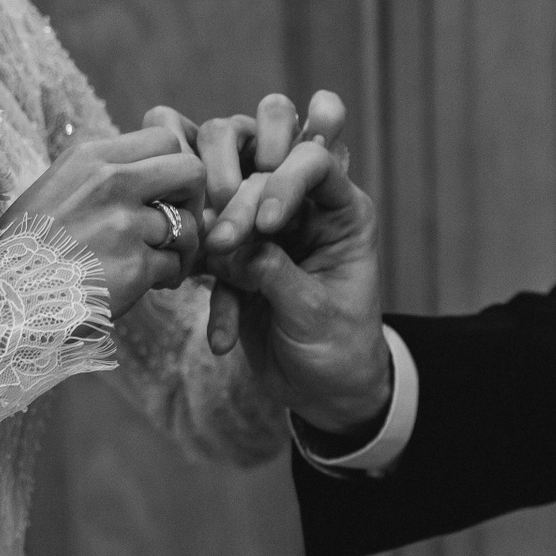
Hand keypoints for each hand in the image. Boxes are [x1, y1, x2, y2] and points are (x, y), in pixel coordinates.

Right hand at [3, 127, 204, 316]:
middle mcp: (111, 181)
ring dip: (183, 248)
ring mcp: (124, 223)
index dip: (175, 166)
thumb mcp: (56, 189)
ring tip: (160, 263)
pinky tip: (149, 284)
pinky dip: (169, 277)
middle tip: (179, 225)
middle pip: (191, 171)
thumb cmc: (26, 249)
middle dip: (194, 200)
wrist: (2, 299)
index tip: (165, 191)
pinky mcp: (134, 266)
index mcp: (91, 157)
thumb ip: (101, 175)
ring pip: (189, 226)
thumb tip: (145, 169)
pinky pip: (176, 265)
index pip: (164, 138)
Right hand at [206, 139, 390, 436]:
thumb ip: (274, 271)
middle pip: (261, 179)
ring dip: (218, 243)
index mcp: (342, 211)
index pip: (313, 162)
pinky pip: (213, 260)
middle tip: (222, 245)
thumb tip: (230, 246)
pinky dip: (214, 297)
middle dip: (239, 210)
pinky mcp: (239, 264)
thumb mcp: (313, 312)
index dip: (285, 180)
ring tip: (216, 276)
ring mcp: (269, 237)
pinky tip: (222, 340)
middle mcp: (305, 213)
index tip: (266, 223)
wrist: (324, 393)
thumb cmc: (339, 349)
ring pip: (228, 212)